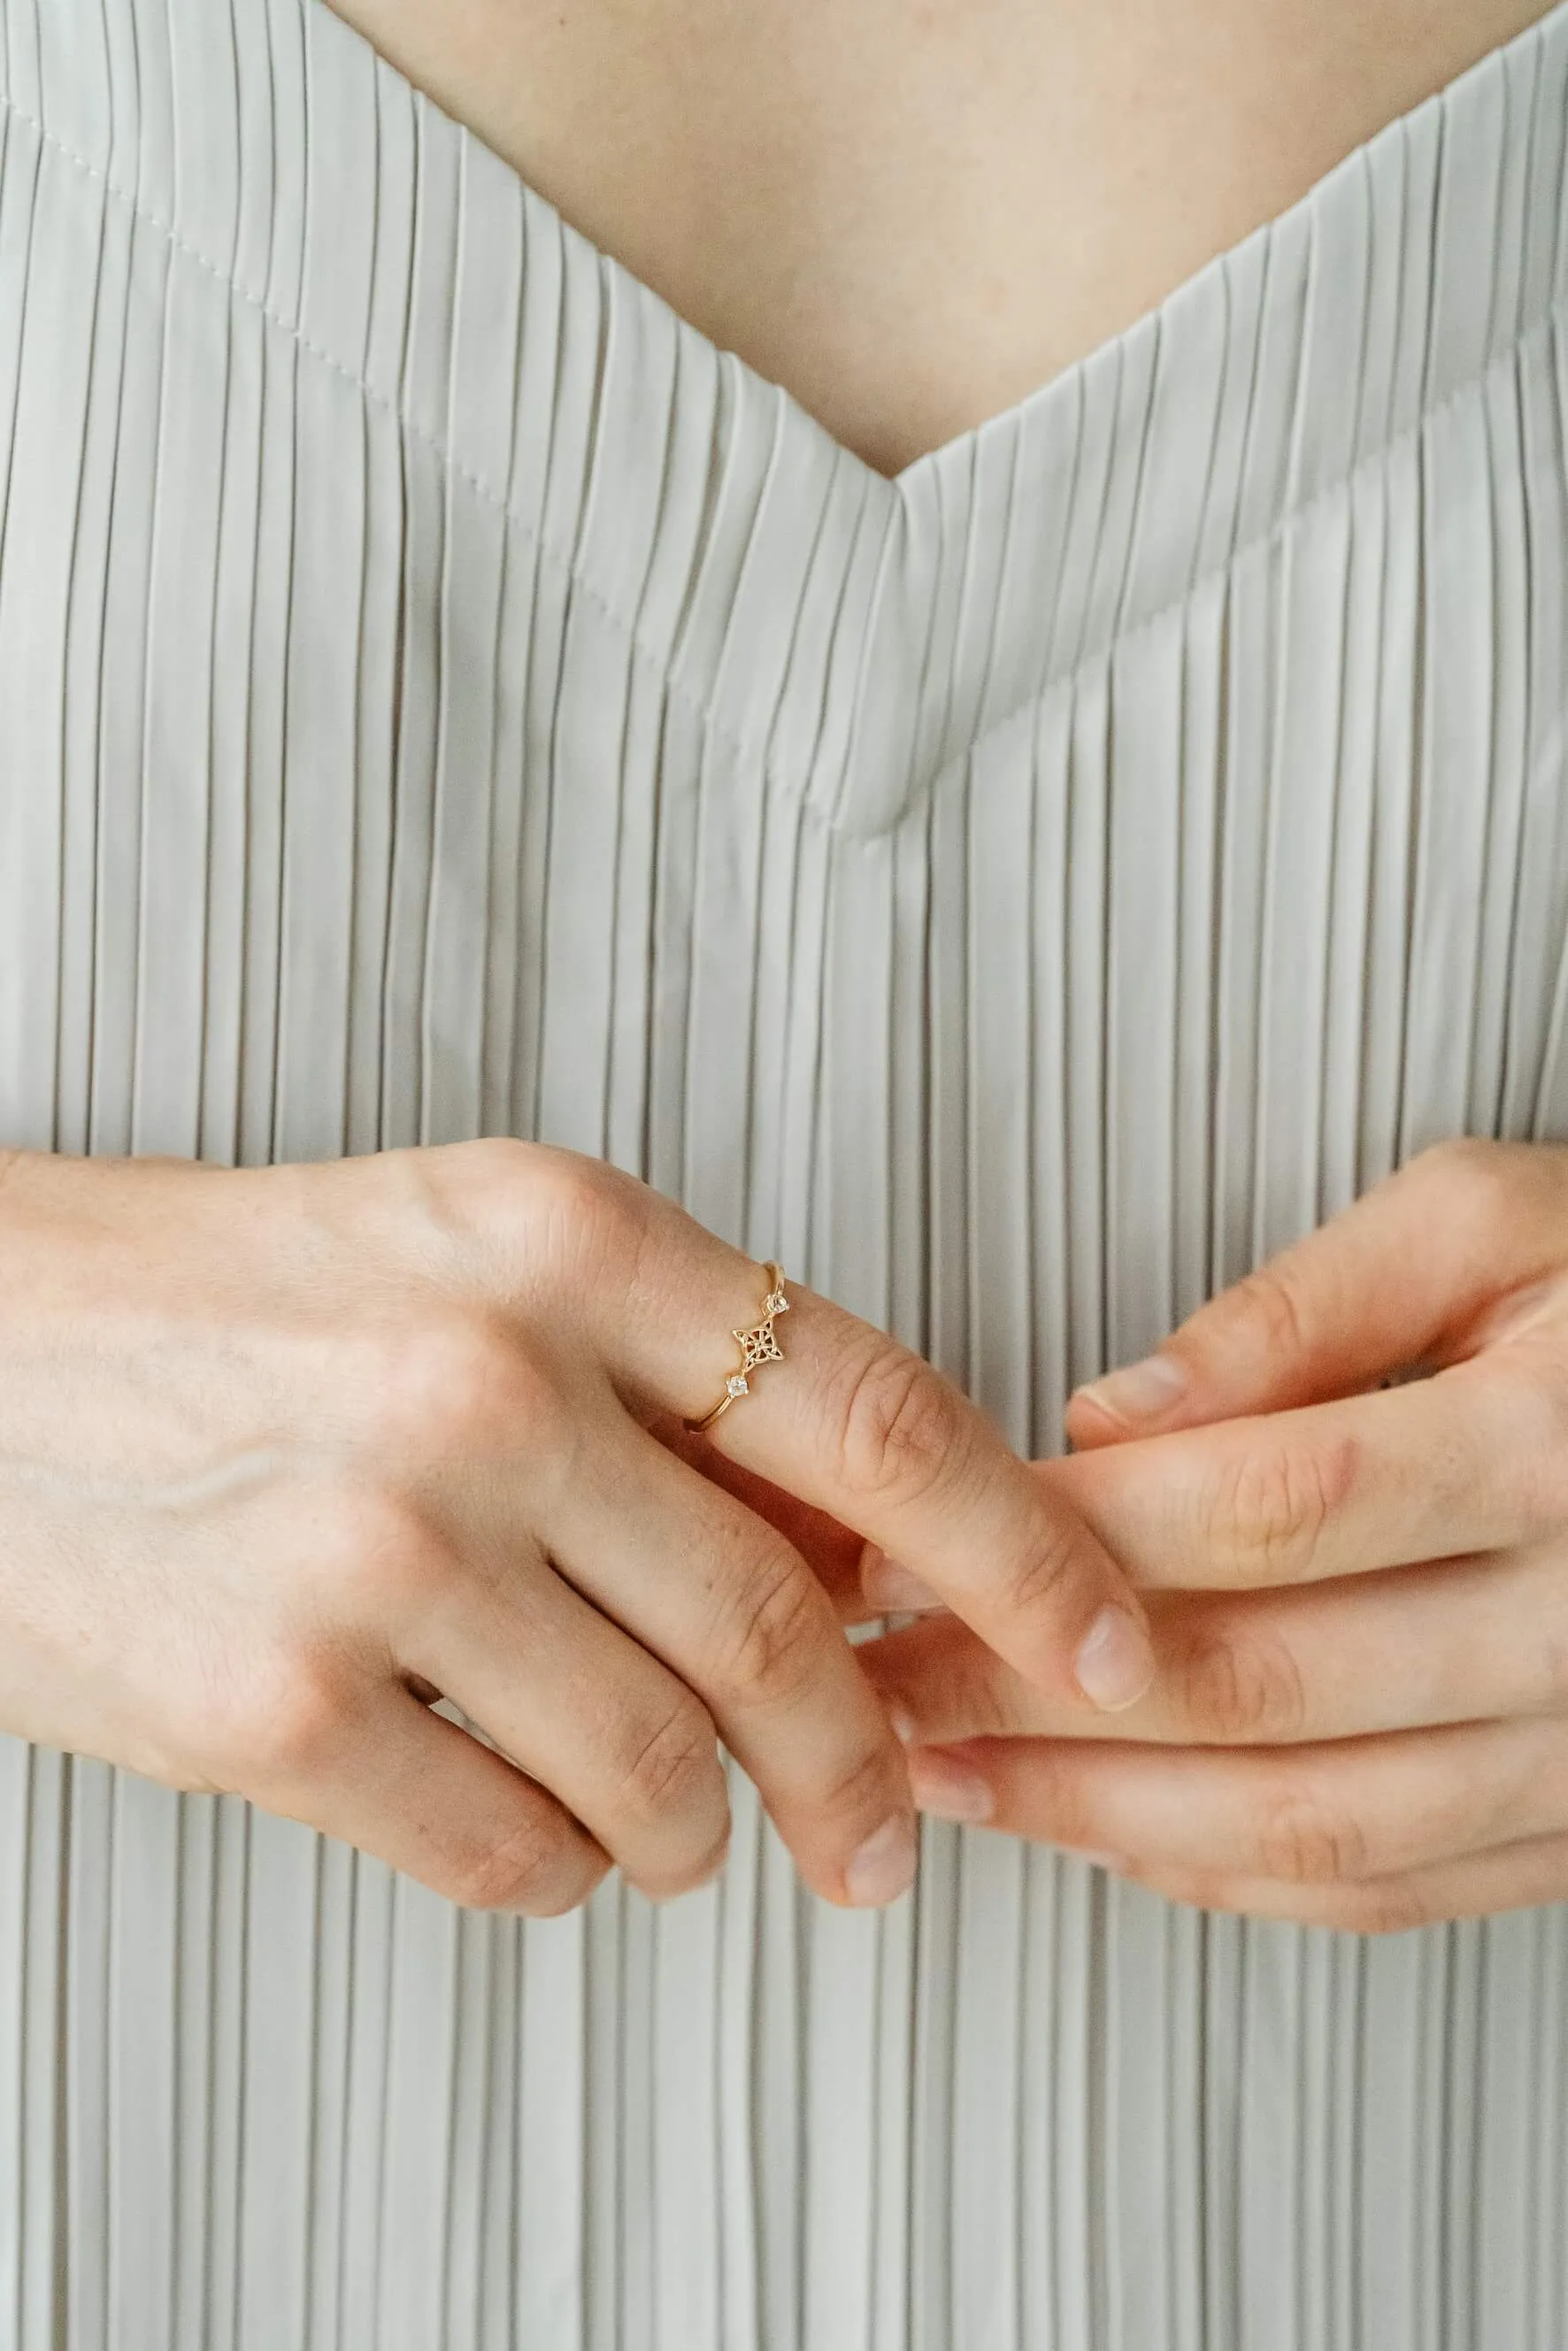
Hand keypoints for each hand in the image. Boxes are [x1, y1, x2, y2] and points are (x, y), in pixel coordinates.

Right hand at [0, 1142, 1152, 1916]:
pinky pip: (514, 1855)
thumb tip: (876, 1552)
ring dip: (701, 1830)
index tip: (1115, 1649)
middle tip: (883, 1836)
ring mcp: (378, 1541)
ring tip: (677, 1822)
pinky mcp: (272, 1704)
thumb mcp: (471, 1261)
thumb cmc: (235, 1307)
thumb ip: (676, 1389)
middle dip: (867, 1767)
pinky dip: (554, 1870)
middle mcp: (488, 1375)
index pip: (877, 1411)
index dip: (1027, 1555)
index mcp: (565, 1231)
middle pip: (786, 1628)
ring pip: (665, 1768)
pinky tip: (521, 1817)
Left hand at [861, 1138, 1567, 1932]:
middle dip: (1030, 1692)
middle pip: (1261, 1684)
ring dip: (1099, 1818)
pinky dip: (1229, 1884)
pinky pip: (1392, 1891)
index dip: (1067, 1540)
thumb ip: (1308, 1301)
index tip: (912, 1545)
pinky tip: (1105, 1838)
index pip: (1266, 1508)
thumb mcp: (1497, 1219)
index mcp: (1546, 1448)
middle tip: (870, 1680)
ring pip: (1313, 1824)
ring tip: (940, 1778)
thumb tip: (1120, 1414)